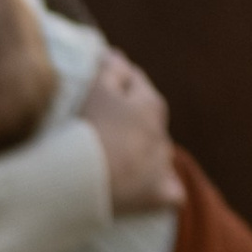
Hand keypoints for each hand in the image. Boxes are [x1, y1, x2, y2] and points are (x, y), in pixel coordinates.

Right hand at [80, 53, 182, 215]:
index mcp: (150, 104)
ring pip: (158, 156)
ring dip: (142, 156)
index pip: (135, 83)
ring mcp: (162, 167)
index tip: (97, 86)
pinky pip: (169, 193)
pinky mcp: (159, 196)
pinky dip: (160, 191)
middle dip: (130, 121)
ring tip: (112, 162)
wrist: (82, 179)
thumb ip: (110, 68)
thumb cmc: (86, 127)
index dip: (116, 81)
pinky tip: (144, 192)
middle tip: (98, 129)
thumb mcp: (95, 88)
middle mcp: (162, 134)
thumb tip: (117, 56)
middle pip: (147, 122)